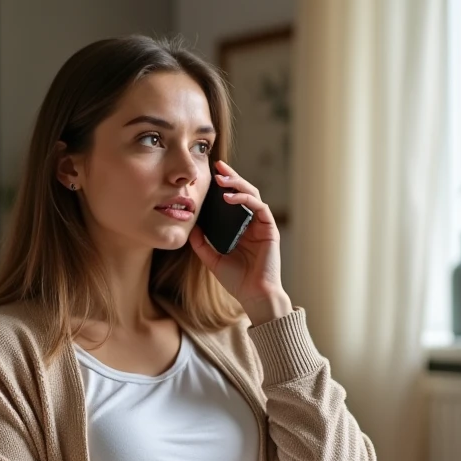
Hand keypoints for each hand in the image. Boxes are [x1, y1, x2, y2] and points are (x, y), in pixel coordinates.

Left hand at [188, 159, 289, 324]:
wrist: (254, 295)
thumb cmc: (237, 281)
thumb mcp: (212, 260)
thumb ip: (202, 244)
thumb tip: (191, 227)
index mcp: (240, 228)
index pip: (232, 201)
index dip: (222, 187)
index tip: (209, 176)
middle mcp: (252, 224)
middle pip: (242, 192)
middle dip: (230, 176)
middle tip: (217, 166)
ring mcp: (262, 225)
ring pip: (252, 194)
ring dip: (237, 183)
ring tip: (222, 178)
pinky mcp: (270, 228)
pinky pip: (259, 206)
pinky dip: (244, 199)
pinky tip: (229, 197)